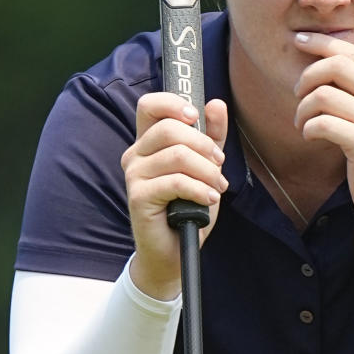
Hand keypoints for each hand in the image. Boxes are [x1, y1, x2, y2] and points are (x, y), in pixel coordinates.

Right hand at [121, 94, 228, 297]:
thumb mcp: (206, 168)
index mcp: (148, 142)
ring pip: (178, 155)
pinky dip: (200, 190)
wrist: (177, 250)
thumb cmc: (188, 208)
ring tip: (216, 188)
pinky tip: (208, 199)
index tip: (196, 118)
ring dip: (207, 172)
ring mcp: (134, 175)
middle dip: (205, 147)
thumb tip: (216, 104)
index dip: (174, 104)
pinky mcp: (139, 196)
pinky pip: (176, 182)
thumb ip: (212, 137)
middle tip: (219, 167)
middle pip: (170, 128)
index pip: (150, 105)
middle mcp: (136, 154)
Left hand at [293, 32, 353, 229]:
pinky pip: (322, 124)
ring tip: (302, 124)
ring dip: (302, 110)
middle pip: (336, 65)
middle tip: (298, 95)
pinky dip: (308, 129)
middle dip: (307, 76)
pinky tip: (310, 137)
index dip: (321, 42)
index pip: (351, 51)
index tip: (298, 41)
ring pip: (323, 95)